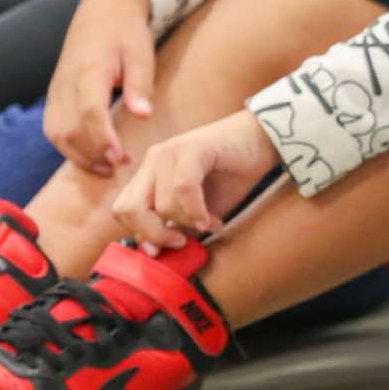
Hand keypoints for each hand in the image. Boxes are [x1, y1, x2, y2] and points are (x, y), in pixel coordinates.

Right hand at [43, 0, 156, 176]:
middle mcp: (65, 84)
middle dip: (92, 154)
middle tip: (120, 168)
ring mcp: (55, 92)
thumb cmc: (126, 35)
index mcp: (89, 71)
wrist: (100, 14)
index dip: (103, 138)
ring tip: (108, 168)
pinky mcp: (54, 98)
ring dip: (79, 156)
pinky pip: (54, 130)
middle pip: (69, 129)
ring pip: (57, 134)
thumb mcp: (141, 54)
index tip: (121, 158)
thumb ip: (141, 85)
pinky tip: (93, 157)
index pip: (90, 112)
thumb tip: (143, 116)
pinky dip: (69, 148)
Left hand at [111, 111, 278, 250]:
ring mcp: (170, 151)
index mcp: (151, 172)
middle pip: (128, 209)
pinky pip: (183, 189)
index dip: (141, 233)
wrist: (266, 140)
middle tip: (180, 241)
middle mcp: (153, 160)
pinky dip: (196, 211)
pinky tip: (211, 218)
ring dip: (186, 222)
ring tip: (209, 223)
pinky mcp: (191, 147)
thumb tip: (155, 249)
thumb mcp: (200, 208)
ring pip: (159, 204)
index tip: (167, 247)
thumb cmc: (234, 174)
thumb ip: (176, 224)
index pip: (122, 210)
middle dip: (153, 233)